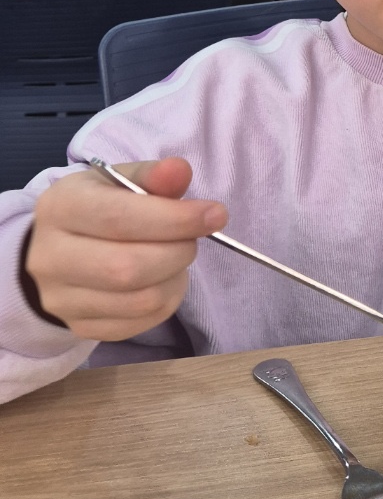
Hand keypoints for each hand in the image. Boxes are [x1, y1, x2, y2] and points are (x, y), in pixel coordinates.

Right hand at [23, 159, 227, 340]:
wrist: (58, 250)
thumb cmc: (97, 207)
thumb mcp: (118, 181)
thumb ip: (152, 175)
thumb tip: (180, 171)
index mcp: (60, 208)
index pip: (119, 219)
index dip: (174, 218)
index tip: (215, 214)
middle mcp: (51, 258)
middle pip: (128, 268)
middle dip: (178, 252)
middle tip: (193, 239)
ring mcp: (61, 299)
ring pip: (139, 301)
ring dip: (175, 277)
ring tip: (177, 256)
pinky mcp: (80, 327)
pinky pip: (140, 323)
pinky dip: (166, 301)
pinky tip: (163, 279)